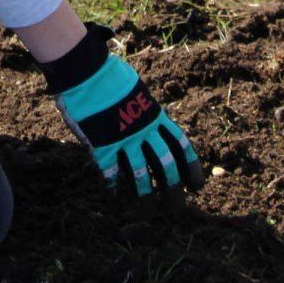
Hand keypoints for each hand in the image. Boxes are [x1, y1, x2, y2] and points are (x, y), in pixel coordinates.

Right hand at [39, 23, 203, 208]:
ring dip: (144, 195)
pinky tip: (112, 193)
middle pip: (166, 165)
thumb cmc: (109, 76)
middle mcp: (143, 129)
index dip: (191, 168)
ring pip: (140, 173)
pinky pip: (110, 171)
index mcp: (154, 115)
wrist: (86, 70)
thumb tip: (150, 122)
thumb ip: (143, 110)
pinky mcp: (102, 143)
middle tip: (176, 209)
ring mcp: (123, 138)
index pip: (180, 145)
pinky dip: (112, 184)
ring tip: (146, 213)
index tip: (197, 186)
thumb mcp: (136, 91)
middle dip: (173, 189)